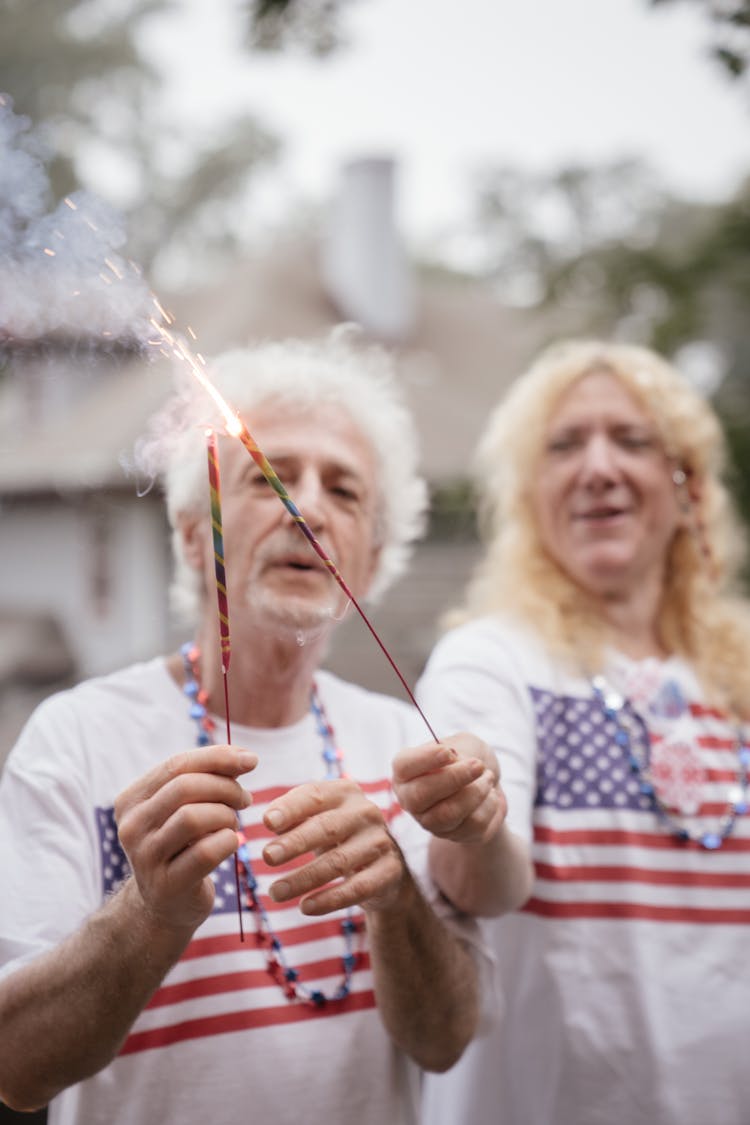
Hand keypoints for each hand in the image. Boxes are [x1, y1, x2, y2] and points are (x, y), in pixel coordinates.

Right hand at [115, 746, 256, 933]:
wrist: (166, 906)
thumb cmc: (183, 847)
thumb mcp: (185, 809)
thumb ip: (207, 779)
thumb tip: (243, 757)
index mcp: (132, 800)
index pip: (177, 764)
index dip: (218, 757)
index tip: (250, 760)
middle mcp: (131, 827)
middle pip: (184, 787)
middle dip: (225, 787)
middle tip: (244, 799)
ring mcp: (145, 858)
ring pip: (193, 818)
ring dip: (226, 815)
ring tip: (233, 822)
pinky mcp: (167, 885)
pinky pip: (205, 852)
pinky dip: (228, 841)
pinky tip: (232, 842)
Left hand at [262, 779, 406, 915]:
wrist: (383, 865)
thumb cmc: (339, 835)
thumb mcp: (318, 819)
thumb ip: (294, 816)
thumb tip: (270, 821)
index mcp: (345, 792)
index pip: (315, 795)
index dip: (290, 808)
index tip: (267, 822)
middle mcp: (366, 812)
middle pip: (327, 827)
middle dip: (295, 843)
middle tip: (267, 857)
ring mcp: (380, 841)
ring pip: (339, 861)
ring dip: (304, 878)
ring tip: (275, 892)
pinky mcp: (389, 871)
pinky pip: (357, 888)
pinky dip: (329, 899)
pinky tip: (305, 907)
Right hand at [392, 732, 505, 844]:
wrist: (488, 783)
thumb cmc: (469, 758)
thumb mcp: (465, 743)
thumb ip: (458, 749)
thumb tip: (454, 763)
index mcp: (406, 772)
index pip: (403, 766)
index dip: (425, 759)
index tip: (449, 752)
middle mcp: (411, 800)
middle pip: (420, 795)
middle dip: (454, 778)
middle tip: (478, 765)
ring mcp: (430, 822)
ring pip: (447, 814)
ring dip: (476, 792)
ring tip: (488, 777)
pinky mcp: (455, 836)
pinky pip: (473, 824)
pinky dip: (489, 805)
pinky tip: (490, 795)